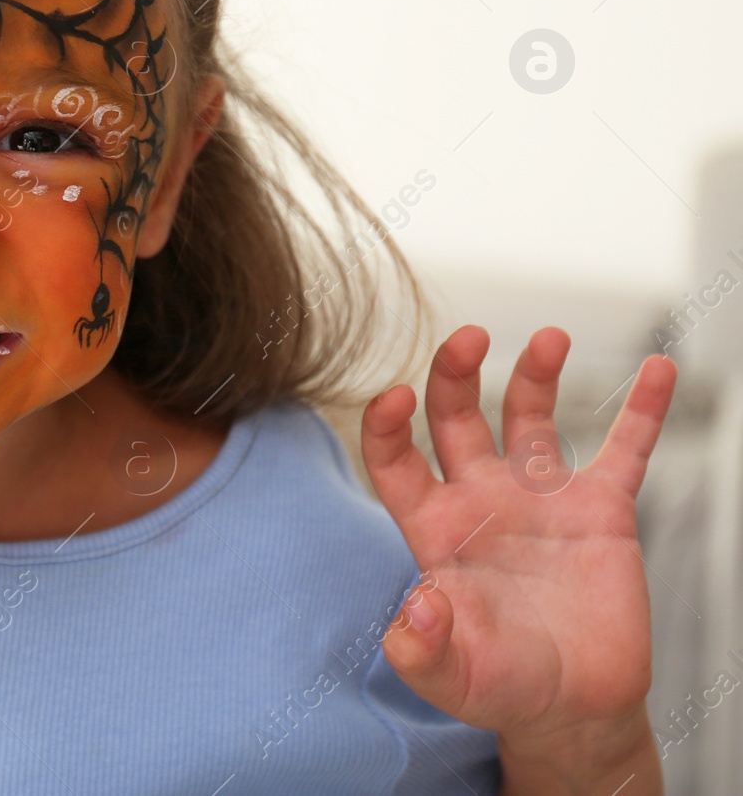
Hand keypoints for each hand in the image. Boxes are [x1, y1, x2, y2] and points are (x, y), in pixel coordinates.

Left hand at [360, 325, 675, 743]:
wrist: (572, 707)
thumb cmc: (498, 687)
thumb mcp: (448, 676)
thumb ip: (420, 648)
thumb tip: (416, 611)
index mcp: (434, 526)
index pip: (396, 459)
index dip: (387, 425)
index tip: (393, 396)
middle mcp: (481, 498)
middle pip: (457, 416)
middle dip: (456, 372)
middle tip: (470, 337)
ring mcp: (541, 498)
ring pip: (531, 415)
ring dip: (537, 372)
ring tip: (549, 338)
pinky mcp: (602, 510)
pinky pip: (624, 449)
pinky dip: (642, 410)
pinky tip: (659, 370)